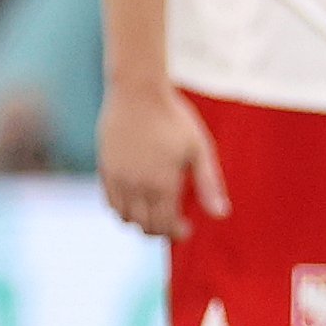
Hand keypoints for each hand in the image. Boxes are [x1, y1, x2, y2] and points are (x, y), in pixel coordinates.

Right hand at [98, 82, 226, 240]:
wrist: (138, 92)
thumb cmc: (175, 118)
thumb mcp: (199, 149)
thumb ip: (209, 185)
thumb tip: (221, 215)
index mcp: (162, 184)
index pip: (165, 225)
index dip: (176, 233)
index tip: (186, 229)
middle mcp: (136, 186)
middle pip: (144, 226)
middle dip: (160, 231)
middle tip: (173, 226)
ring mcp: (117, 178)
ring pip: (124, 217)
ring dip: (140, 222)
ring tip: (155, 215)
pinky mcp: (104, 168)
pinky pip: (109, 201)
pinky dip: (122, 209)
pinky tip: (137, 201)